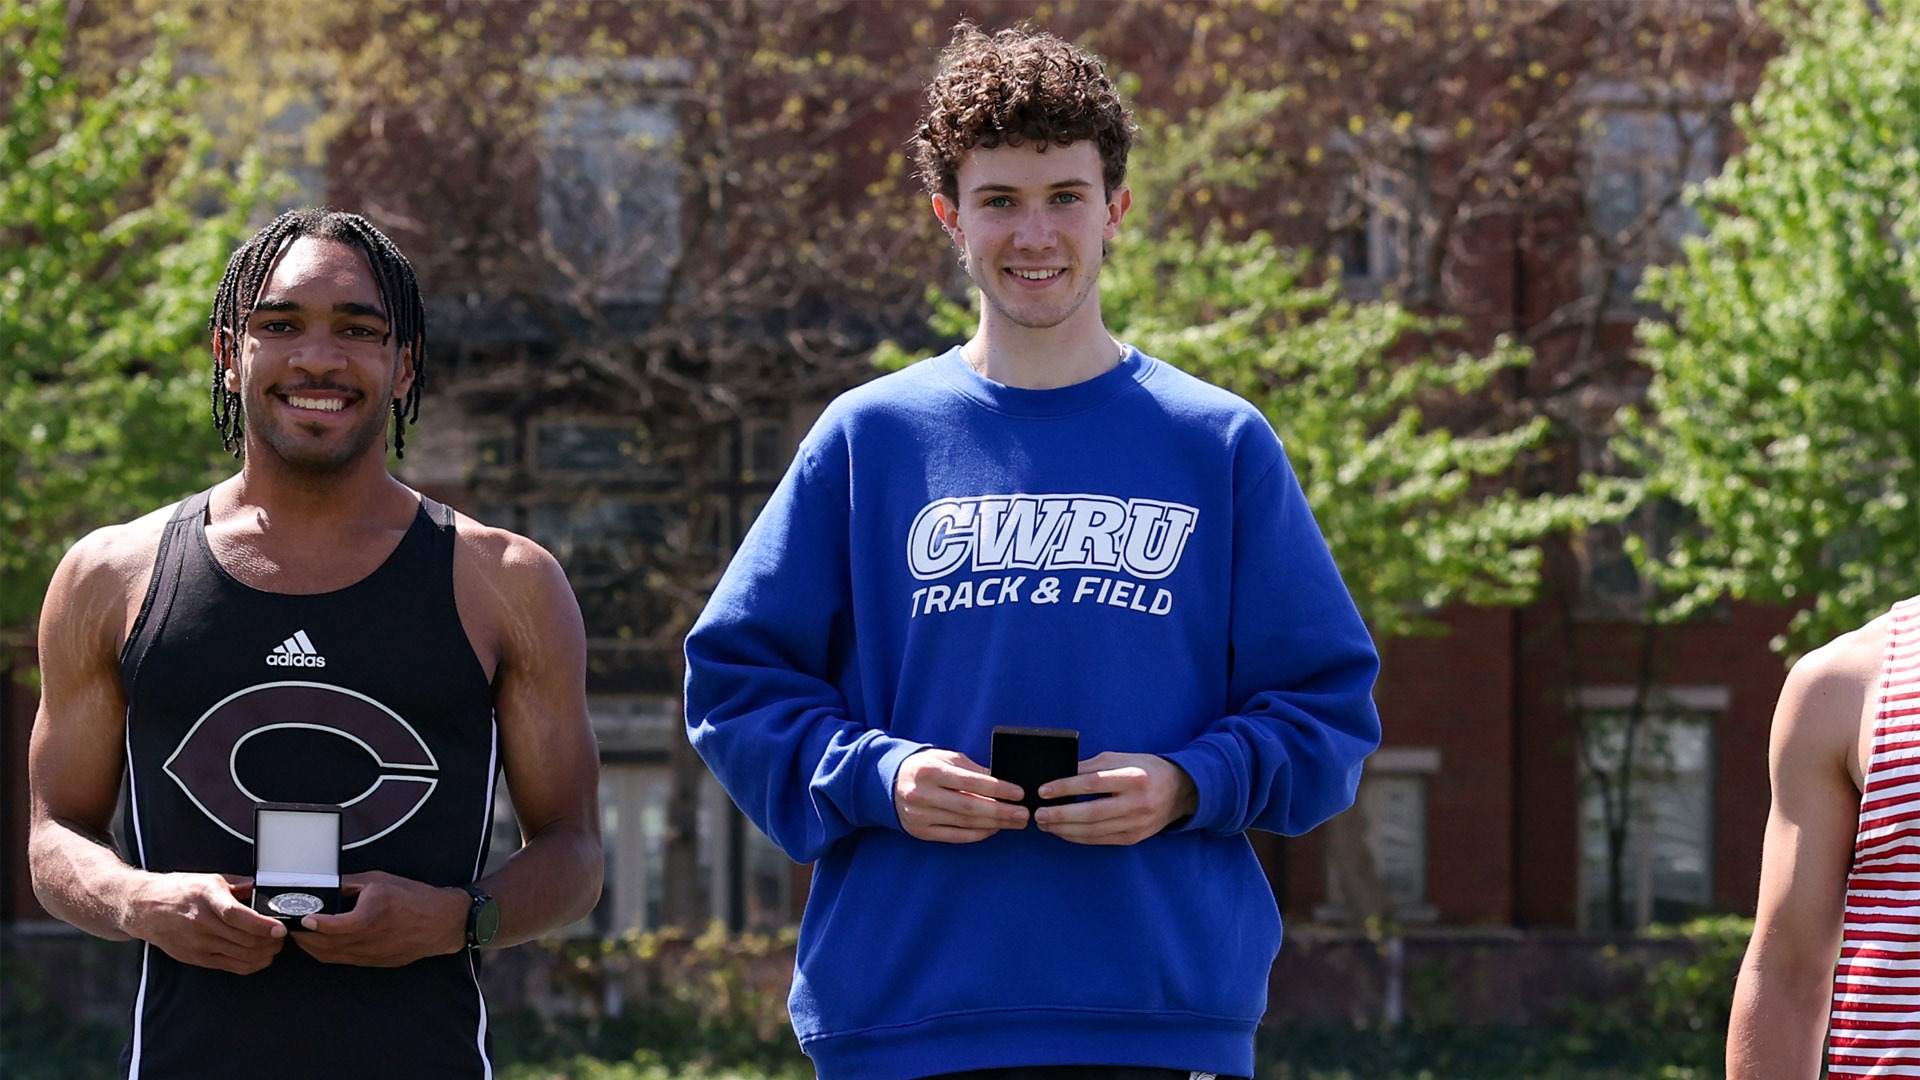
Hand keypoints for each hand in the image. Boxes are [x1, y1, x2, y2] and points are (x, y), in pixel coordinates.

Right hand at [127, 872, 286, 974]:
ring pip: (241, 955)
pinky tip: (261, 958)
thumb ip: (240, 886)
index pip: (237, 916)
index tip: (280, 928)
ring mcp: (198, 944)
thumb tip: (264, 890)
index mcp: (206, 897)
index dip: (262, 925)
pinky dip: (251, 964)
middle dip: (271, 941)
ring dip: (265, 953)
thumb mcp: (210, 879)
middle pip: (244, 939)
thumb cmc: (178, 891)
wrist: (143, 909)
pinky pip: (230, 966)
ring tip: (275, 946)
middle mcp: (201, 923)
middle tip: (283, 936)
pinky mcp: (196, 958)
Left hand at [292, 871, 467, 966]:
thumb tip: (324, 885)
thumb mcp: (380, 881)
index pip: (332, 926)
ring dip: (312, 948)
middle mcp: (368, 939)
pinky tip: (322, 943)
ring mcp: (370, 954)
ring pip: (330, 956)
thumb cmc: (414, 898)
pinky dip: (327, 953)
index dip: (312, 924)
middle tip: (290, 926)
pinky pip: (342, 960)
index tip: (301, 918)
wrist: (441, 922)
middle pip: (324, 945)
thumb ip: (349, 884)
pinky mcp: (373, 962)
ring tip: (302, 935)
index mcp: (370, 916)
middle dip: (303, 938)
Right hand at [893, 748, 1028, 841]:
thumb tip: (1003, 781)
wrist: (888, 782)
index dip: (998, 789)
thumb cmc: (924, 767)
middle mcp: (922, 794)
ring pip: (964, 822)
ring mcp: (920, 815)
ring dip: (994, 823)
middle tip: (1024, 814)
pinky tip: (993, 829)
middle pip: (969, 806)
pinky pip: (954, 836)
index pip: (970, 782)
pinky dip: (977, 834)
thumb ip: (973, 769)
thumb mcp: (945, 758)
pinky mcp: (920, 831)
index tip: (1019, 793)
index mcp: (929, 771)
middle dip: (1001, 811)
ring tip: (1014, 822)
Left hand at [1034, 751, 1197, 844]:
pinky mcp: (1133, 838)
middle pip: (1091, 813)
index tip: (1043, 791)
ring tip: (1045, 824)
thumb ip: (1091, 767)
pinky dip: (1078, 837)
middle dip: (1060, 815)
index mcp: (1133, 777)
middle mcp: (1137, 802)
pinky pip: (1100, 840)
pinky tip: (1063, 831)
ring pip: (1093, 831)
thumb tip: (1058, 776)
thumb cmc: (1144, 769)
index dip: (1065, 787)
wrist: (1179, 791)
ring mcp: (1136, 823)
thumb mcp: (1120, 759)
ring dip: (1065, 829)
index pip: (1093, 783)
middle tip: (1038, 814)